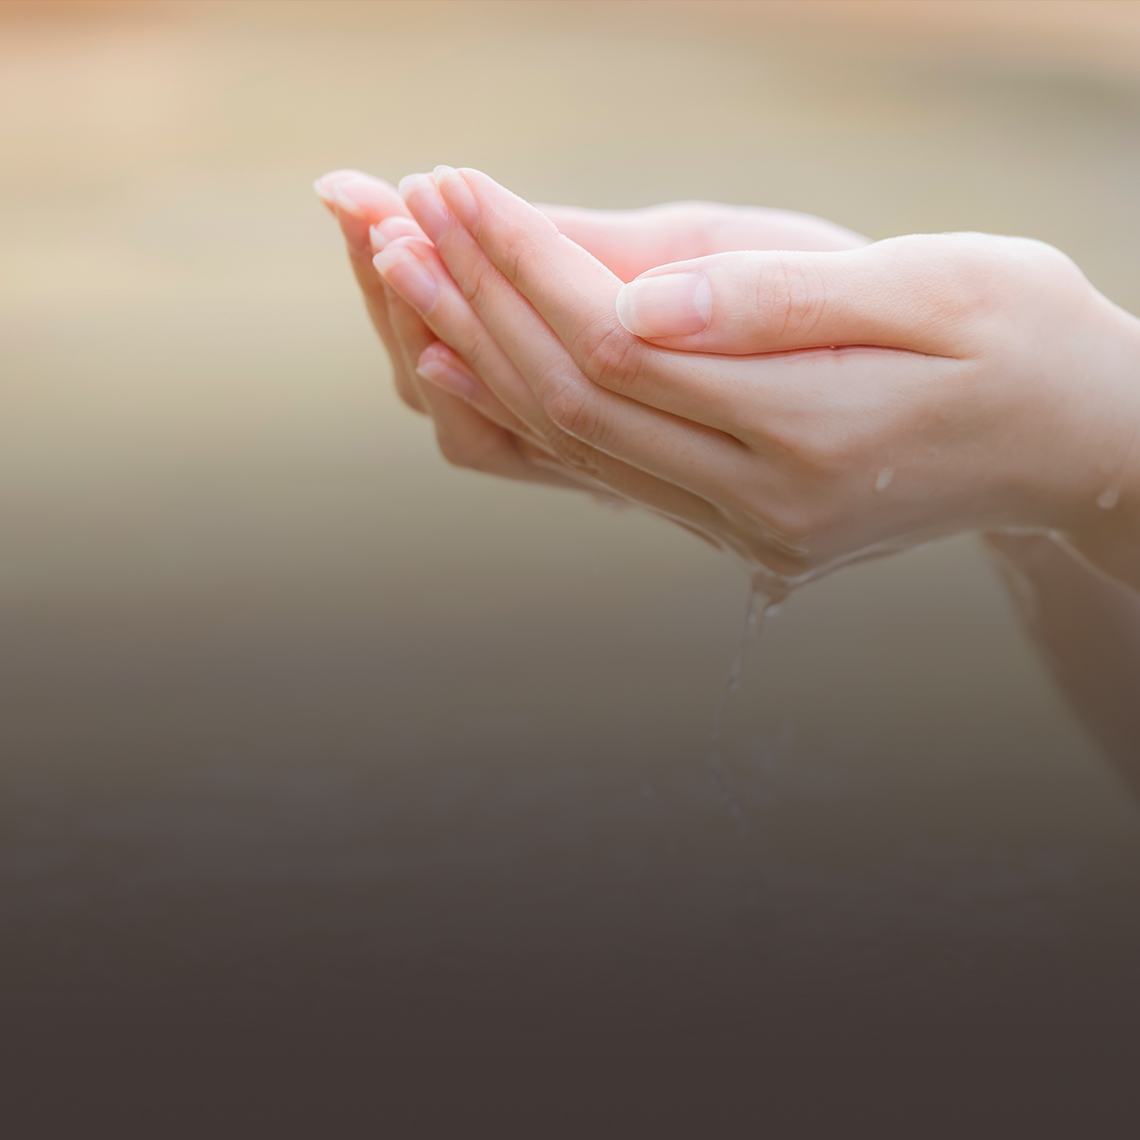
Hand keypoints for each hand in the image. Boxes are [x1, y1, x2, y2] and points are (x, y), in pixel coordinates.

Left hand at [387, 166, 1139, 589]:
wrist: (1072, 444)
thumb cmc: (1023, 342)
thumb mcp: (933, 290)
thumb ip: (776, 305)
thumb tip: (632, 300)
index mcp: (811, 439)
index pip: (617, 345)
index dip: (524, 263)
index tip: (458, 187)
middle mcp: (763, 506)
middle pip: (576, 402)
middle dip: (478, 304)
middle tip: (399, 222)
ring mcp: (747, 531)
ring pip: (579, 444)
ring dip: (486, 358)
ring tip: (412, 279)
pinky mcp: (740, 528)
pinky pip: (610, 471)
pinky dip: (533, 412)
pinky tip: (473, 365)